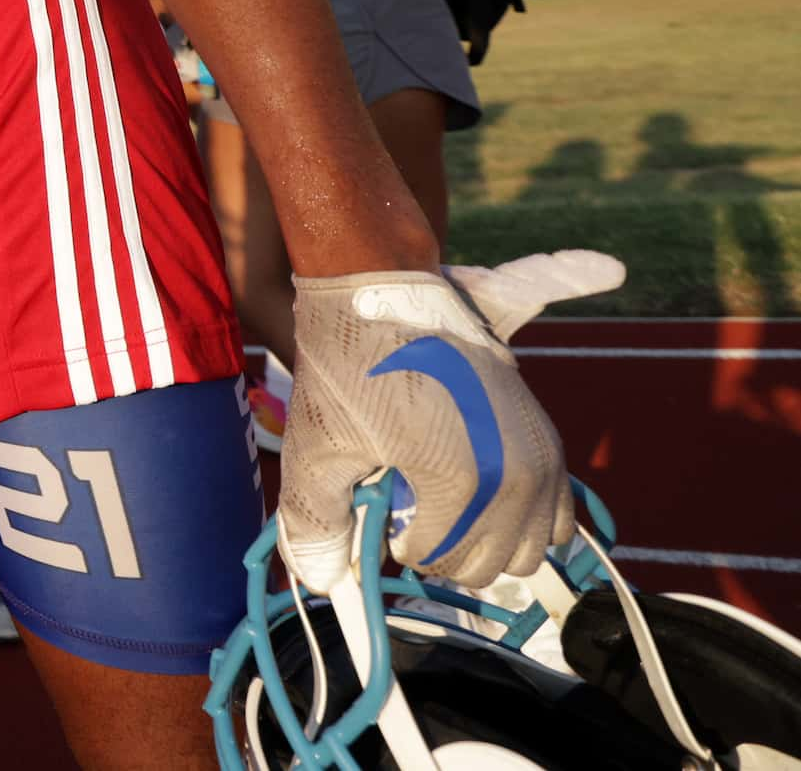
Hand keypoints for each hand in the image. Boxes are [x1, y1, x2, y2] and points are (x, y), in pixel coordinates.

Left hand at [276, 251, 623, 592]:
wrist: (384, 292)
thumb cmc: (346, 368)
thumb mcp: (317, 449)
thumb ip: (315, 523)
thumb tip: (322, 582)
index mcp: (466, 483)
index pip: (439, 560)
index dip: (397, 542)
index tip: (377, 504)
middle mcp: (519, 475)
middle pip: (490, 565)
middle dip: (444, 547)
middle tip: (403, 503)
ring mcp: (541, 455)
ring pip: (530, 548)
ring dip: (485, 538)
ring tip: (436, 495)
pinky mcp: (549, 437)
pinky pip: (557, 514)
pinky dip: (521, 517)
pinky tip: (473, 487)